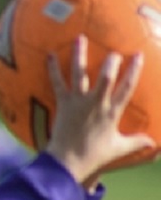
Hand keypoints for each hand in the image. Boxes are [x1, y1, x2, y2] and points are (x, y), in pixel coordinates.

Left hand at [45, 35, 155, 190]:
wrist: (69, 161)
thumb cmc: (95, 155)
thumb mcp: (119, 148)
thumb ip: (137, 142)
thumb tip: (155, 144)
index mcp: (112, 112)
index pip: (127, 87)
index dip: (134, 70)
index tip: (138, 55)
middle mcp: (96, 103)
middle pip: (106, 77)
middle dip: (110, 62)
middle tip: (112, 49)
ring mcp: (78, 101)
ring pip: (80, 74)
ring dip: (79, 55)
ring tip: (79, 38)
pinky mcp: (63, 102)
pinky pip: (57, 82)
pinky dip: (53, 68)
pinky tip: (50, 54)